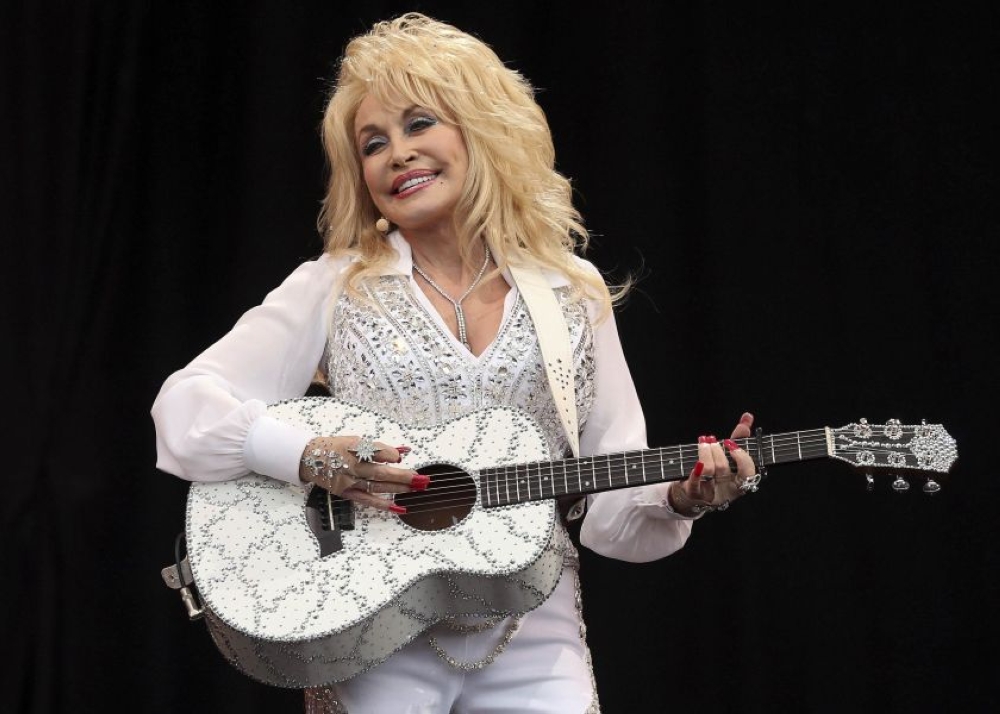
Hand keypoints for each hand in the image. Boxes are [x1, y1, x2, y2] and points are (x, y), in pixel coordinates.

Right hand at [299, 436, 427, 512]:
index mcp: (354, 448)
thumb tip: (404, 451)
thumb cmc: (335, 447)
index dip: (392, 455)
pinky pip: (367, 500)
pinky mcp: (347, 493)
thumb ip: (381, 448)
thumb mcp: (356, 441)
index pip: (378, 452)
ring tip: (417, 488)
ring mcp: (349, 481)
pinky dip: (383, 505)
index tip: (400, 458)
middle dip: (404, 476)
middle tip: (422, 479)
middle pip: (381, 472)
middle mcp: (352, 466)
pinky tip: (399, 508)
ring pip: (378, 487)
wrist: (308, 458)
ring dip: (399, 488)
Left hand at [668, 412, 756, 515]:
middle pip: (724, 468)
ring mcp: (711, 492)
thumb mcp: (729, 457)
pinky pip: (695, 483)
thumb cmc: (715, 474)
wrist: (693, 493)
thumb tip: (748, 416)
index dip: (742, 457)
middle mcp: (727, 489)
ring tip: (702, 443)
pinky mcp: (695, 494)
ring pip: (709, 471)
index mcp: (740, 482)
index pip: (748, 472)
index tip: (731, 443)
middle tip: (711, 440)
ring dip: (705, 452)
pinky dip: (696, 471)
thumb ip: (740, 438)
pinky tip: (696, 463)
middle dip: (717, 450)